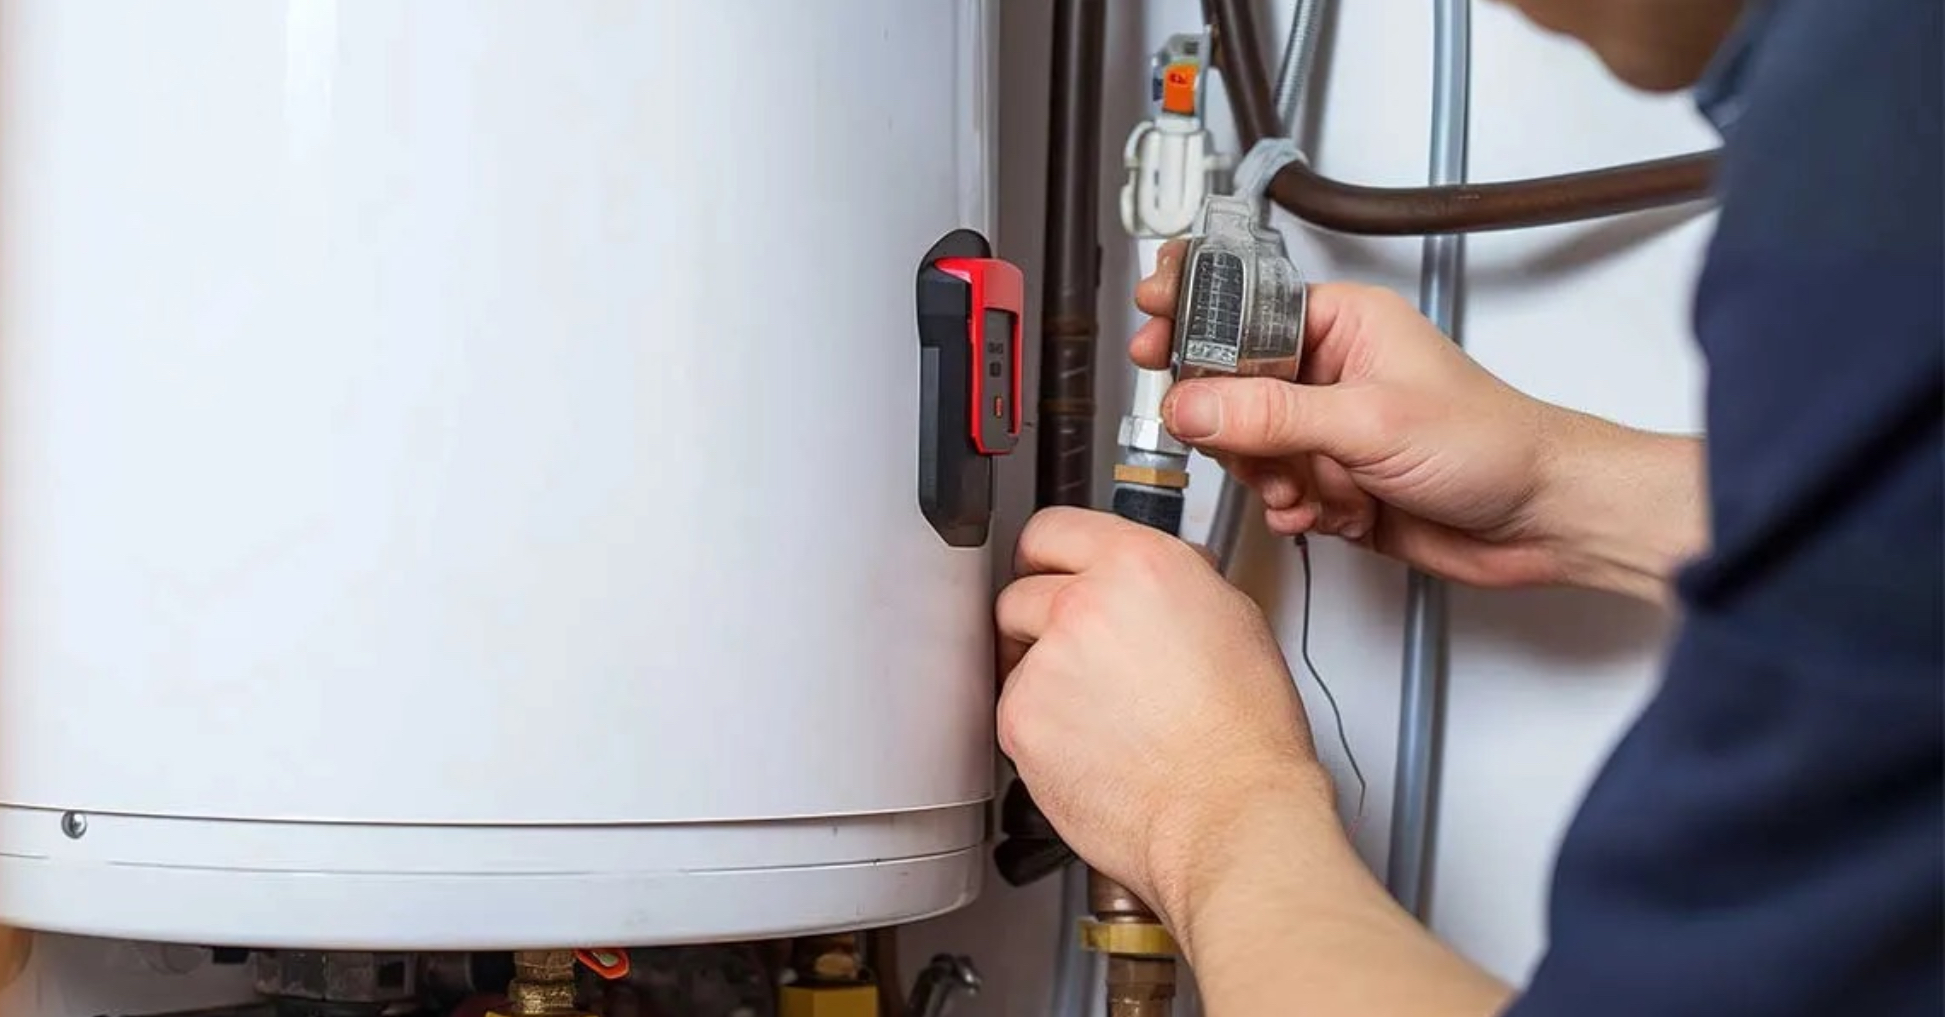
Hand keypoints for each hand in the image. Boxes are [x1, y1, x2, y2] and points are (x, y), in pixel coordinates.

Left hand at [994, 506, 1333, 926]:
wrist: (1229, 813)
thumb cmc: (1244, 733)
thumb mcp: (1231, 619)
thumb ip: (1170, 584)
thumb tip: (1146, 581)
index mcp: (1138, 565)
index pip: (1052, 528)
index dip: (1049, 556)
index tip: (1047, 570)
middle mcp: (1084, 603)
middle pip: (1020, 591)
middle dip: (1041, 619)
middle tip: (1079, 654)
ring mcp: (1046, 662)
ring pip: (1012, 654)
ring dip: (1039, 673)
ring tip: (1097, 710)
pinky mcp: (1021, 721)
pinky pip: (1012, 709)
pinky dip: (1038, 726)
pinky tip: (1088, 743)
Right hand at [1130, 240, 1702, 595]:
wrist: (1542, 520)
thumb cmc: (1493, 443)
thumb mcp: (1370, 421)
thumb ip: (1272, 414)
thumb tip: (1193, 405)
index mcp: (1345, 323)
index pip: (1244, 308)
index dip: (1194, 320)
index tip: (1151, 332)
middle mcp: (1331, 371)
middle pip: (1232, 389)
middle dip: (1243, 432)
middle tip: (1261, 450)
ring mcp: (1329, 429)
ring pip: (1250, 450)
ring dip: (1276, 480)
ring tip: (1318, 490)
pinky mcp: (1333, 481)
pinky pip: (1276, 493)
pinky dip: (1296, 511)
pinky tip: (1330, 514)